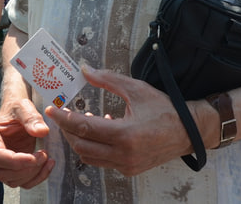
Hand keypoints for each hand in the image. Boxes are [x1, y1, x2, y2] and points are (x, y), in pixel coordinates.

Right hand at [0, 98, 52, 188]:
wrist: (18, 114)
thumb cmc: (17, 109)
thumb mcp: (24, 107)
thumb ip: (31, 117)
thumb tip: (41, 132)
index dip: (15, 160)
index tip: (34, 157)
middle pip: (2, 172)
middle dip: (26, 168)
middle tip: (44, 155)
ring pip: (12, 180)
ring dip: (32, 174)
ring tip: (47, 158)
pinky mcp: (11, 170)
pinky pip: (21, 182)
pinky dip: (36, 178)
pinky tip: (47, 165)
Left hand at [45, 67, 195, 176]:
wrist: (188, 131)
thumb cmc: (164, 108)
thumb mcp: (136, 89)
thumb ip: (108, 79)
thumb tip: (85, 69)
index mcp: (125, 134)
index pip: (84, 128)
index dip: (64, 119)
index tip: (52, 110)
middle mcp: (124, 154)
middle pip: (82, 146)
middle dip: (68, 130)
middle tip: (62, 115)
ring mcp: (126, 165)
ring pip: (89, 157)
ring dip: (80, 140)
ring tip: (82, 121)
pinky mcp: (129, 170)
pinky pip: (102, 161)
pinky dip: (94, 148)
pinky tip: (100, 130)